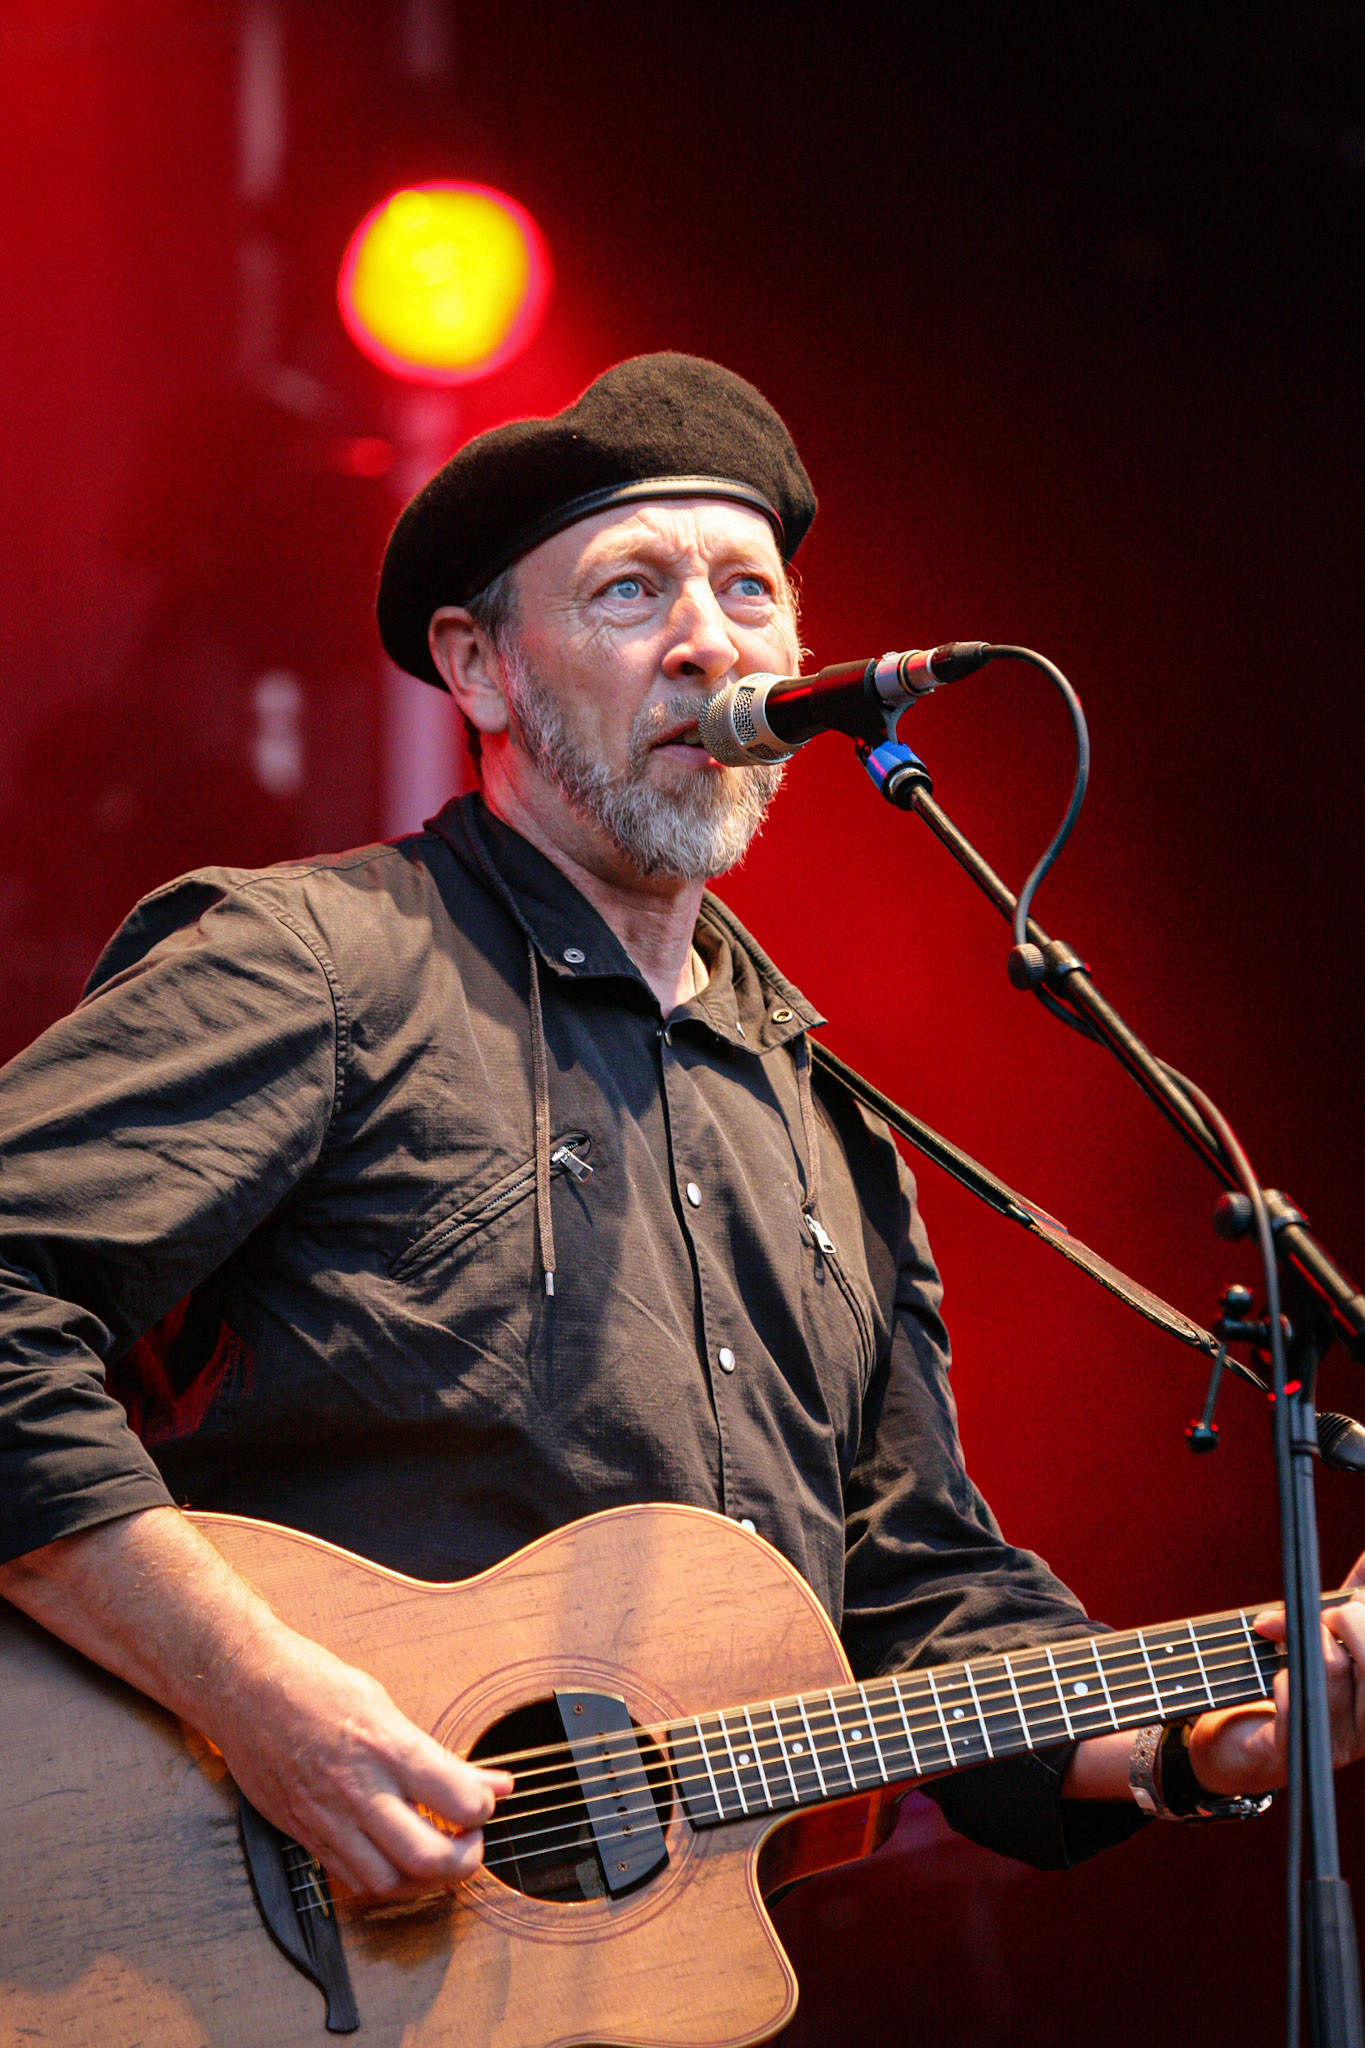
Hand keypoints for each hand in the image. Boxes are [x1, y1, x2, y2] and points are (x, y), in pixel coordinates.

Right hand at [0, 1508, 511, 1902]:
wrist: (243, 1687)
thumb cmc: (312, 1683)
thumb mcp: (385, 1703)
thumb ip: (439, 1754)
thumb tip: (494, 1783)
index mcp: (386, 1745)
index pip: (459, 1799)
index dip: (484, 1809)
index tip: (485, 1800)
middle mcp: (360, 1788)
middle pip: (428, 1857)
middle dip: (464, 1860)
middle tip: (469, 1840)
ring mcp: (329, 1817)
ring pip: (390, 1882)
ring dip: (424, 1881)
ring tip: (436, 1854)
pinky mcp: (305, 1835)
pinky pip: (352, 1881)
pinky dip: (384, 1882)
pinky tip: (396, 1859)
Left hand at [1186, 1550, 1364, 1798]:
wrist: (1230, 1744)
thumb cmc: (1280, 1686)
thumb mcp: (1318, 1639)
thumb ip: (1346, 1604)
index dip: (1364, 1611)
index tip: (1348, 1599)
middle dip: (1345, 1619)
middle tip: (1318, 1616)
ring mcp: (1333, 1745)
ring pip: (1333, 1669)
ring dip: (1299, 1640)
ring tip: (1276, 1637)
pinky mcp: (1293, 1751)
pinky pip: (1293, 1694)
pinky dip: (1278, 1674)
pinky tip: (1272, 1679)